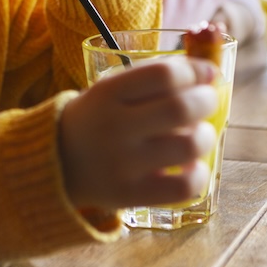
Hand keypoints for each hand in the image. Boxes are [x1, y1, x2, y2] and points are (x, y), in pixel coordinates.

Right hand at [59, 57, 217, 210]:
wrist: (58, 160)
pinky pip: (183, 188)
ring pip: (188, 147)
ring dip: (205, 136)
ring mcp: (122, 164)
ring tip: (198, 133)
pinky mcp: (130, 195)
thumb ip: (152, 78)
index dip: (195, 70)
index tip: (207, 73)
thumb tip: (208, 73)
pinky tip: (190, 165)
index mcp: (107, 92)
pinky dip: (199, 174)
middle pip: (179, 109)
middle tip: (207, 101)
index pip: (163, 74)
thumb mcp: (111, 88)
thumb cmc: (98, 117)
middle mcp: (114, 126)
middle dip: (206, 100)